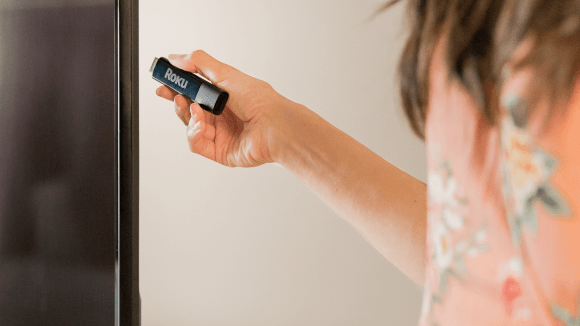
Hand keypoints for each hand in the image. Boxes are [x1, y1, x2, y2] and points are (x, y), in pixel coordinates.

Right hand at [156, 50, 287, 166]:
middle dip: (177, 101)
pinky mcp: (219, 151)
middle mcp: (221, 116)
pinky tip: (200, 124)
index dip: (177, 86)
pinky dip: (193, 133)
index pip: (194, 91)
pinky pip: (196, 143)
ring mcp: (220, 134)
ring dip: (186, 115)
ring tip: (191, 107)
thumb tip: (176, 58)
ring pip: (190, 126)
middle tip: (168, 93)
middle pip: (189, 109)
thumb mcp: (226, 74)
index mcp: (224, 97)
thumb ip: (199, 63)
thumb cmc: (259, 101)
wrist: (274, 126)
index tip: (163, 80)